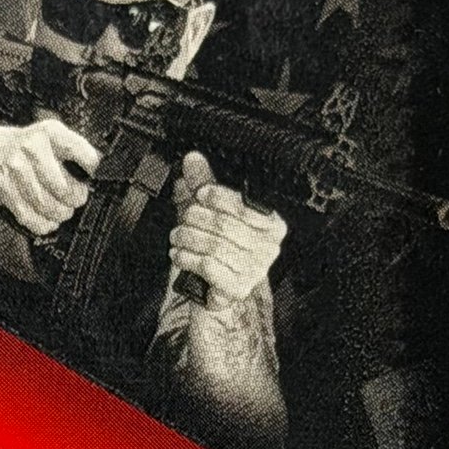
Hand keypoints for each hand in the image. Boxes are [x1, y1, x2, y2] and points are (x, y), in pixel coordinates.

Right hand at [0, 118, 99, 236]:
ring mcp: (15, 168)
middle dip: (75, 200)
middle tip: (75, 200)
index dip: (92, 172)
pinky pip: (30, 216)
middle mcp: (32, 148)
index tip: (91, 178)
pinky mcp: (3, 188)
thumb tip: (94, 177)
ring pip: (48, 206)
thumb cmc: (26, 147)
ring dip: (59, 214)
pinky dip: (42, 223)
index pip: (84, 156)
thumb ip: (74, 152)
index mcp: (50, 133)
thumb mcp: (51, 137)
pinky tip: (47, 220)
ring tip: (61, 211)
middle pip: (65, 188)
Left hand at [170, 152, 285, 303]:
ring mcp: (254, 271)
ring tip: (177, 236)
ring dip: (187, 238)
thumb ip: (205, 183)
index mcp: (271, 224)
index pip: (246, 206)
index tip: (201, 193)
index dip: (220, 197)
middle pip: (226, 225)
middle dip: (197, 218)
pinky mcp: (237, 289)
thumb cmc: (220, 246)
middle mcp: (268, 248)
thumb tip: (192, 159)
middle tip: (184, 218)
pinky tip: (179, 254)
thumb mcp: (213, 211)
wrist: (216, 286)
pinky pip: (208, 266)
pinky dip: (188, 258)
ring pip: (214, 245)